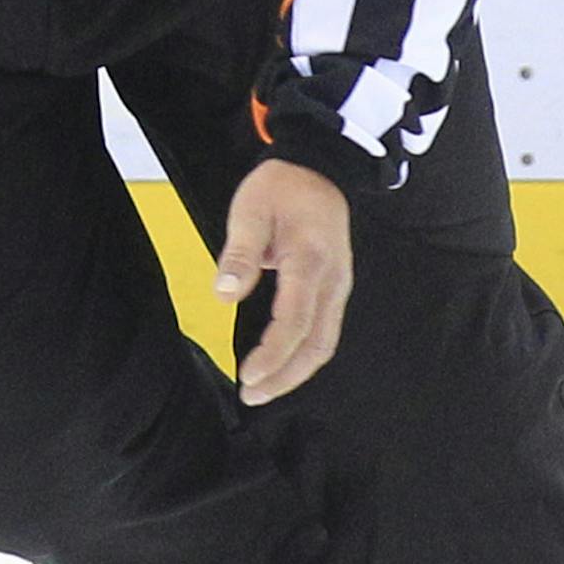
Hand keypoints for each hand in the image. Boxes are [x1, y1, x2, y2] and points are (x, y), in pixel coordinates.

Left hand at [214, 158, 352, 405]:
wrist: (318, 167)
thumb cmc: (282, 186)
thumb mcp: (250, 209)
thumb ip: (239, 254)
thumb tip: (225, 293)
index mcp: (310, 261)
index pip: (294, 321)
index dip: (273, 355)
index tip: (248, 376)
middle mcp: (333, 280)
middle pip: (317, 344)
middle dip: (285, 377)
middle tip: (251, 396)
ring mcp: (339, 285)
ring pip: (324, 342)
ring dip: (295, 372)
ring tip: (263, 389)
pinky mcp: (335, 287)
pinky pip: (324, 330)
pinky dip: (304, 355)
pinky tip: (281, 365)